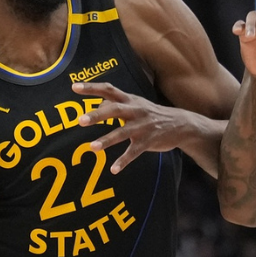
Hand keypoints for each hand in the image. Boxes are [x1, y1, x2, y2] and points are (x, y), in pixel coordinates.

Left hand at [73, 83, 189, 173]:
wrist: (181, 124)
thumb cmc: (152, 114)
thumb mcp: (136, 104)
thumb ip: (117, 103)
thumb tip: (97, 105)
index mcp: (130, 100)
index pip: (109, 89)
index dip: (92, 88)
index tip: (74, 87)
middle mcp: (135, 110)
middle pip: (115, 109)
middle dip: (98, 115)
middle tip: (80, 120)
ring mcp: (142, 126)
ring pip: (122, 133)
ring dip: (107, 140)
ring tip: (92, 148)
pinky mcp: (149, 141)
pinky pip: (134, 152)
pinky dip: (123, 161)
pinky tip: (113, 170)